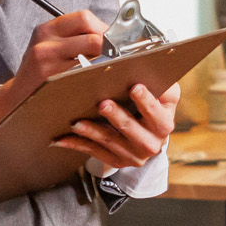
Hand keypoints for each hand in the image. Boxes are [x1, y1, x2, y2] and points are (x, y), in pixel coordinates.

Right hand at [0, 10, 108, 139]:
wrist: (16, 98)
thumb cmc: (39, 73)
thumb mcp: (50, 47)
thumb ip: (74, 37)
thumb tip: (112, 34)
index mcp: (47, 29)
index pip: (84, 18)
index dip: (103, 28)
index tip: (111, 39)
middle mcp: (45, 42)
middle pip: (92, 38)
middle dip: (108, 48)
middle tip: (112, 57)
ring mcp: (47, 62)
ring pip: (92, 58)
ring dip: (104, 64)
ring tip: (104, 70)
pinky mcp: (51, 81)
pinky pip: (84, 76)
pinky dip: (94, 78)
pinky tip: (93, 82)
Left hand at [51, 82, 180, 169]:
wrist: (149, 135)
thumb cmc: (152, 105)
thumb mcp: (162, 93)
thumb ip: (156, 81)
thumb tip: (140, 64)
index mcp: (164, 123)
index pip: (156, 113)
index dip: (146, 101)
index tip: (134, 87)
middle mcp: (152, 143)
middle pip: (132, 129)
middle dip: (116, 116)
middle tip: (102, 104)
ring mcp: (133, 155)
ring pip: (110, 141)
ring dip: (91, 131)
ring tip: (76, 122)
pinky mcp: (116, 161)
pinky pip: (94, 153)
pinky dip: (77, 144)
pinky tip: (62, 138)